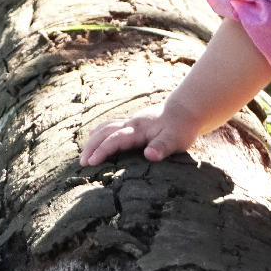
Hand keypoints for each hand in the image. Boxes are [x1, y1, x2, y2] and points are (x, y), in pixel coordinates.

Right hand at [79, 98, 200, 166]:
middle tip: (81, 162)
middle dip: (91, 146)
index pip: (115, 139)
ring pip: (106, 127)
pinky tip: (92, 133)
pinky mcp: (134, 122)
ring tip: (83, 153)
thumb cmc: (182, 126)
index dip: (102, 150)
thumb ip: (162, 147)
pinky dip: (100, 129)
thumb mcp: (176, 139)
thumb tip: (149, 155)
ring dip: (93, 139)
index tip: (91, 163)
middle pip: (105, 132)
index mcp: (139, 129)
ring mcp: (132, 121)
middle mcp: (132, 123)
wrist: (188, 108)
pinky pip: (111, 124)